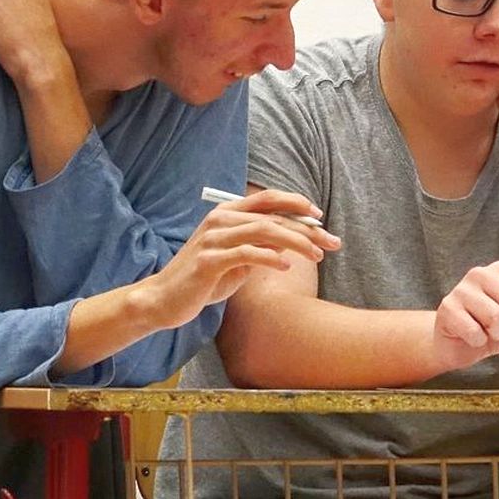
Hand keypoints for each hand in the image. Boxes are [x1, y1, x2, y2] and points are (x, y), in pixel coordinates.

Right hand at [141, 189, 333, 329]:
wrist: (165, 299)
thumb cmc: (205, 278)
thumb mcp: (237, 258)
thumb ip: (260, 245)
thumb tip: (292, 241)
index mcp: (227, 214)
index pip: (268, 199)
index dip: (296, 204)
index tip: (320, 218)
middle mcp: (220, 220)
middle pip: (273, 215)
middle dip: (308, 229)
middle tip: (332, 243)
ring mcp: (213, 238)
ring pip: (264, 230)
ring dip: (296, 242)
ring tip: (316, 256)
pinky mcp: (209, 260)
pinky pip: (247, 253)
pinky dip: (270, 258)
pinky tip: (286, 267)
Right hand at [433, 261, 498, 370]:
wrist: (460, 345)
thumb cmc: (494, 328)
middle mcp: (480, 274)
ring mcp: (461, 289)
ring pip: (495, 317)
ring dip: (498, 335)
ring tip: (491, 333)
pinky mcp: (447, 308)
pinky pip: (474, 332)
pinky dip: (479, 342)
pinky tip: (473, 338)